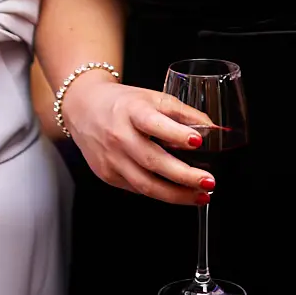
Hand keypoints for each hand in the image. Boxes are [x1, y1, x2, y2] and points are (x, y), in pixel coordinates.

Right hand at [60, 77, 217, 205]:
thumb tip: (212, 129)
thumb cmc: (123, 103)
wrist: (83, 109)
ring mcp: (111, 159)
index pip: (153, 123)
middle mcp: (119, 136)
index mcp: (131, 111)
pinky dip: (160, 194)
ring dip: (176, 195)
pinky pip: (137, 189)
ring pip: (145, 184)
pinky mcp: (107, 175)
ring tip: (201, 196)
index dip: (176, 133)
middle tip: (208, 182)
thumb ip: (181, 112)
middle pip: (152, 161)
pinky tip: (178, 194)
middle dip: (183, 175)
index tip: (198, 141)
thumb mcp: (152, 97)